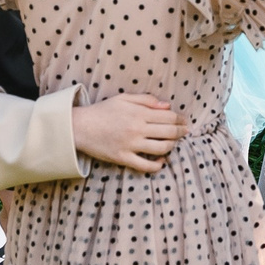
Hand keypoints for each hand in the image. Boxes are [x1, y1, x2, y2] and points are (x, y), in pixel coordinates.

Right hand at [71, 93, 187, 172]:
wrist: (79, 126)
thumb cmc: (102, 110)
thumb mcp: (124, 98)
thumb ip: (146, 100)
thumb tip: (167, 106)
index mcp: (139, 113)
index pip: (169, 117)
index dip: (181, 119)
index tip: (184, 121)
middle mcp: (137, 129)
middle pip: (169, 132)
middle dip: (181, 132)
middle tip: (185, 132)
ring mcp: (130, 145)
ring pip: (161, 148)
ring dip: (172, 146)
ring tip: (173, 144)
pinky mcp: (122, 158)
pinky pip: (145, 166)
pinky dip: (157, 165)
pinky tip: (161, 161)